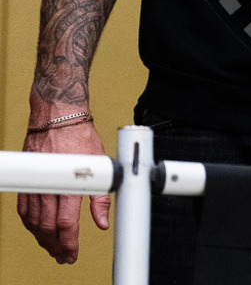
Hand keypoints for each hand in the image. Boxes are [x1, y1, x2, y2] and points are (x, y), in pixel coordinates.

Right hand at [18, 119, 109, 264]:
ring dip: (43, 239)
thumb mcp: (99, 162)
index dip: (68, 243)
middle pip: (47, 228)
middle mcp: (48, 186)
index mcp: (68, 182)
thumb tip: (102, 221)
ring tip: (53, 248)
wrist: (58, 117)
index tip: (72, 253)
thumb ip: (100, 195)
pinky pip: (24, 211)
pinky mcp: (28, 182)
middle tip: (63, 256)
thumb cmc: (80, 136)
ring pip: (34, 222)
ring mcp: (35, 185)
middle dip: (56, 246)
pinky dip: (31, 225)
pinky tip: (38, 230)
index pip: (65, 223)